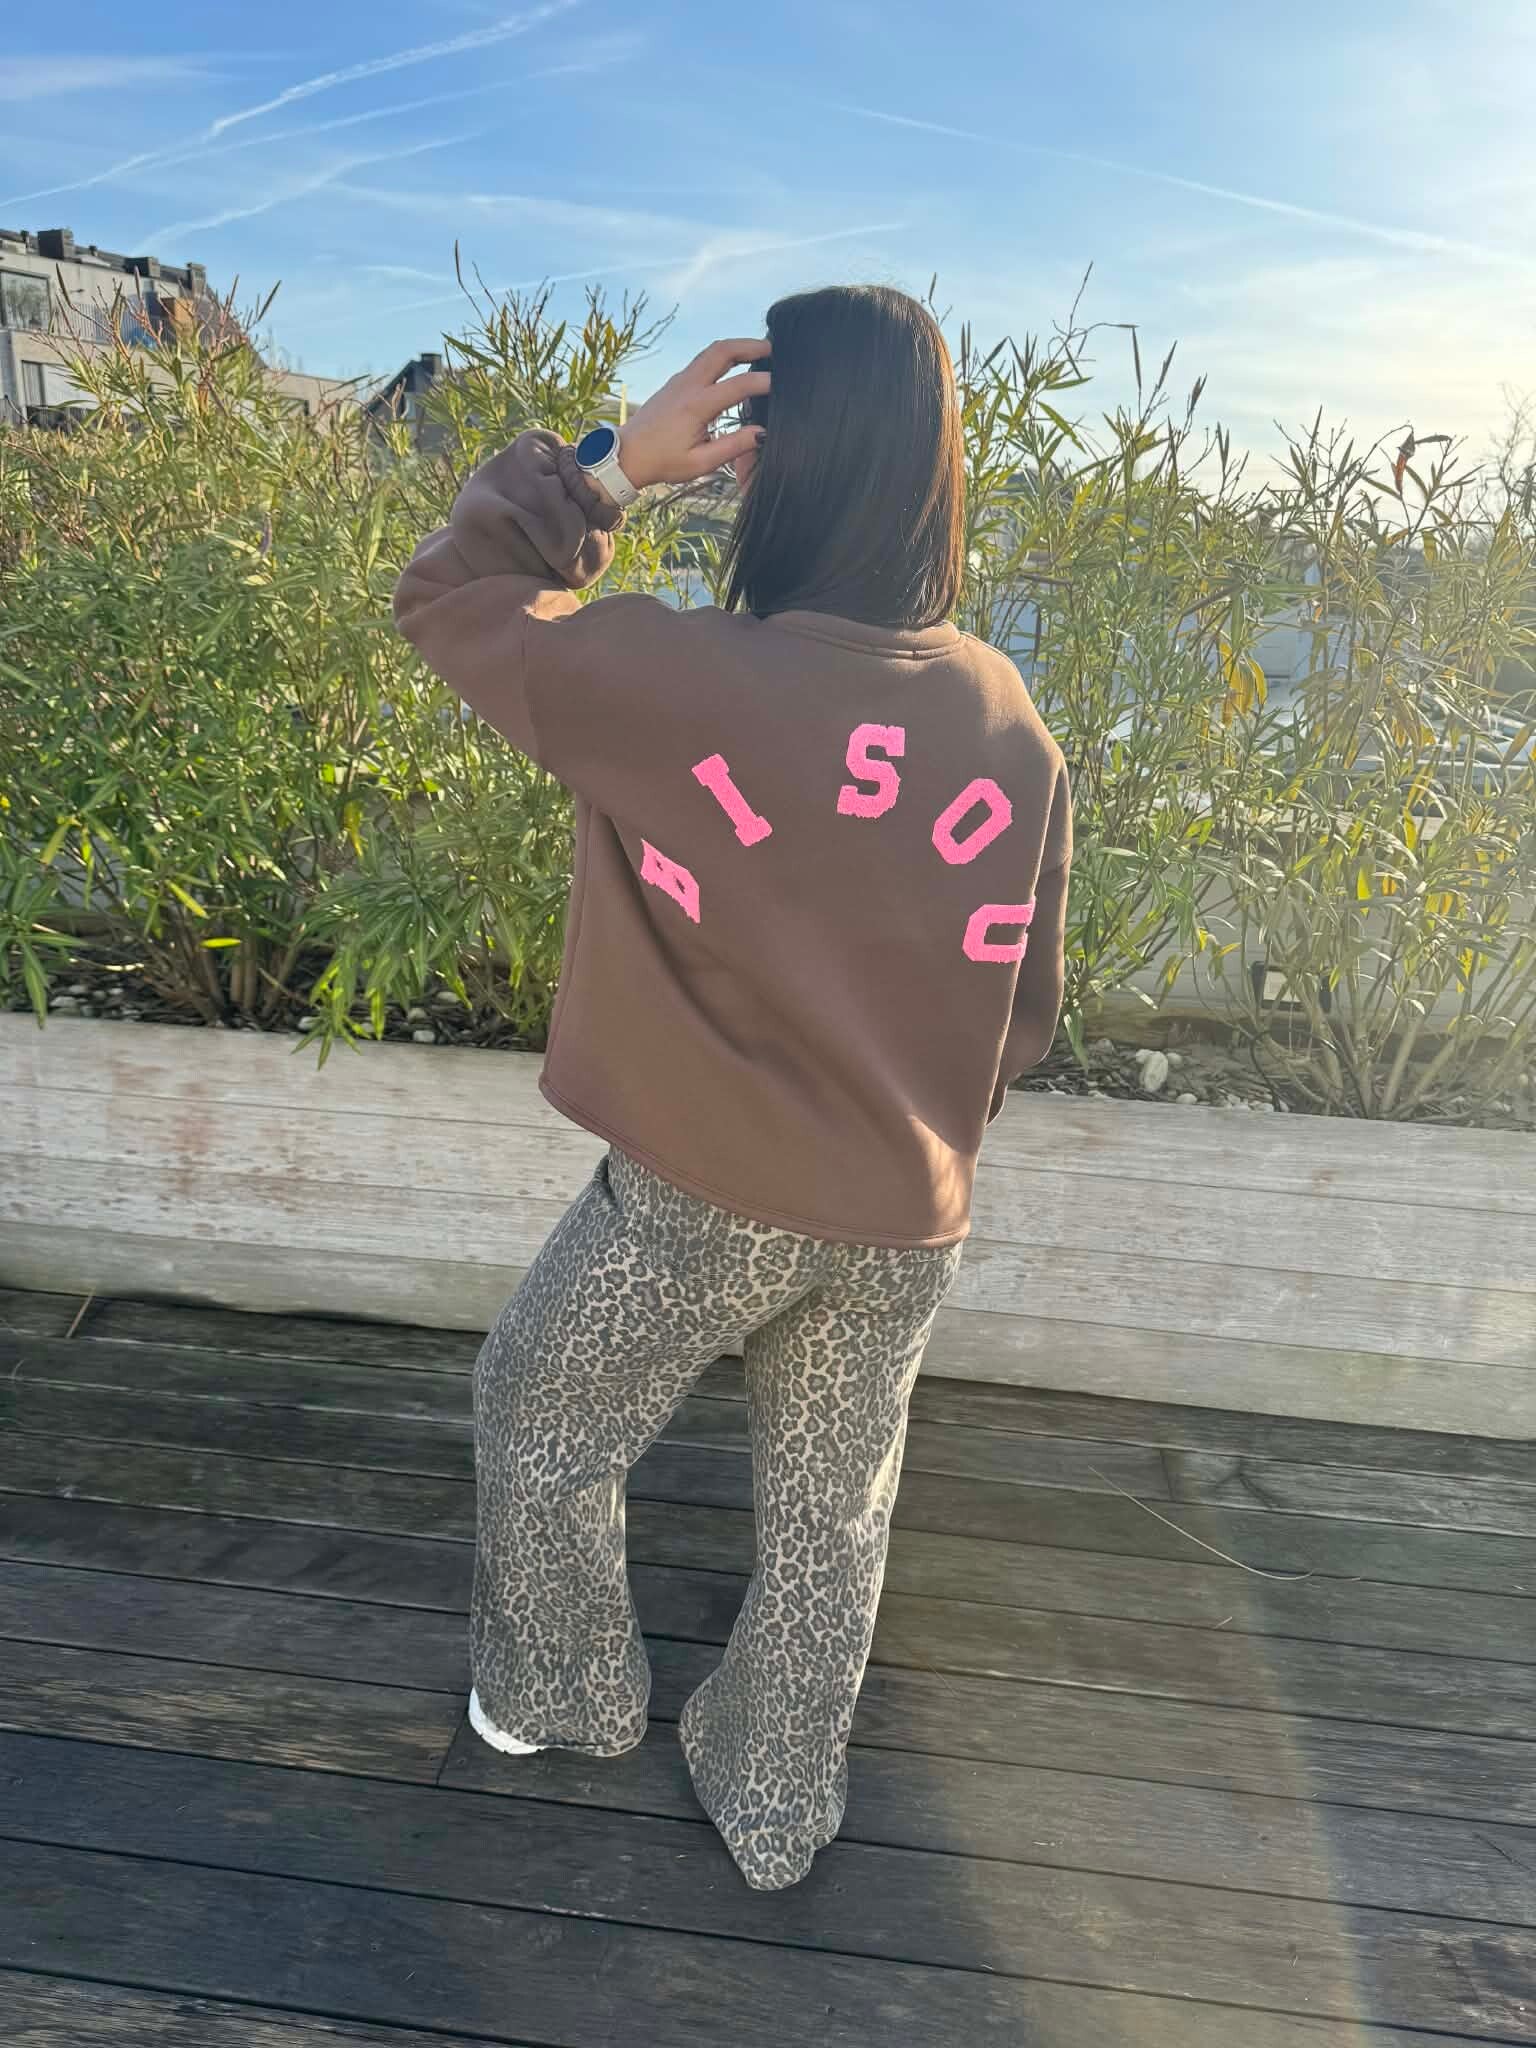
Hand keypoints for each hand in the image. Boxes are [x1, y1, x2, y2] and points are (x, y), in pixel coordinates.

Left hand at [616, 338, 769, 489]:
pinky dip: (724, 355)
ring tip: (760, 351)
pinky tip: (736, 364)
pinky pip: (704, 359)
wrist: (628, 454)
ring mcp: (680, 380)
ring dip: (738, 346)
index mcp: (696, 406)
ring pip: (712, 350)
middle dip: (751, 346)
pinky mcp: (677, 382)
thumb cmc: (663, 462)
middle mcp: (688, 385)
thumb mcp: (701, 462)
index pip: (738, 385)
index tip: (782, 386)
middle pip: (723, 351)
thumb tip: (762, 433)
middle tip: (774, 349)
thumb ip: (734, 446)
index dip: (763, 383)